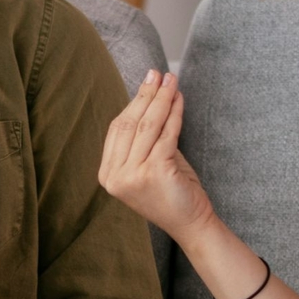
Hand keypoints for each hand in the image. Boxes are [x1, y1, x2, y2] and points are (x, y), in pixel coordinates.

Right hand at [99, 71, 213, 244]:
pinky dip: (174, 113)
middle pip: (129, 124)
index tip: (147, 82)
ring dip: (161, 99)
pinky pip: (166, 134)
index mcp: (107, 174)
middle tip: (159, 74)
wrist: (190, 223)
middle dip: (146, 95)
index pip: (117, 129)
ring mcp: (132, 176)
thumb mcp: (149, 162)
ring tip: (171, 80)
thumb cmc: (171, 191)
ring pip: (147, 126)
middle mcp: (115, 176)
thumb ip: (144, 136)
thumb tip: (147, 94)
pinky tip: (179, 99)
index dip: (133, 102)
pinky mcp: (155, 172)